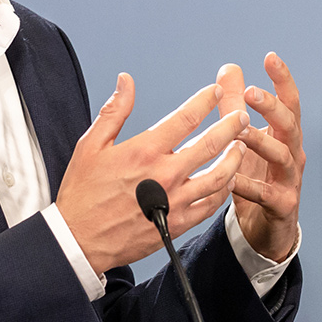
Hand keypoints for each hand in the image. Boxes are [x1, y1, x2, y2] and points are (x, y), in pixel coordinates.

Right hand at [57, 73, 249, 274]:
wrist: (79, 240)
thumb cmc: (83, 193)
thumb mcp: (90, 145)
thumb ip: (114, 111)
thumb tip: (127, 81)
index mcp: (145, 150)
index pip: (186, 118)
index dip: (204, 101)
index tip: (214, 92)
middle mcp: (165, 174)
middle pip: (211, 143)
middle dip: (231, 126)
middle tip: (241, 116)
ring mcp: (175, 200)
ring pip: (219, 176)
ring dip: (234, 158)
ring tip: (241, 147)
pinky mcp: (178, 223)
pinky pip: (210, 205)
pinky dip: (224, 191)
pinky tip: (227, 181)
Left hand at [217, 53, 304, 261]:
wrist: (266, 228)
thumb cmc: (258, 177)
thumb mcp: (247, 138)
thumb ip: (237, 104)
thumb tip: (230, 68)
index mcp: (285, 135)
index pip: (289, 102)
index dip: (282, 80)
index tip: (270, 58)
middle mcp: (293, 153)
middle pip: (289, 125)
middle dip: (272, 107)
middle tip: (251, 93)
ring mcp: (290, 180)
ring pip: (281, 156)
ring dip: (261, 142)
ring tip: (239, 132)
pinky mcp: (282, 205)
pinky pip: (266, 194)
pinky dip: (249, 186)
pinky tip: (231, 178)